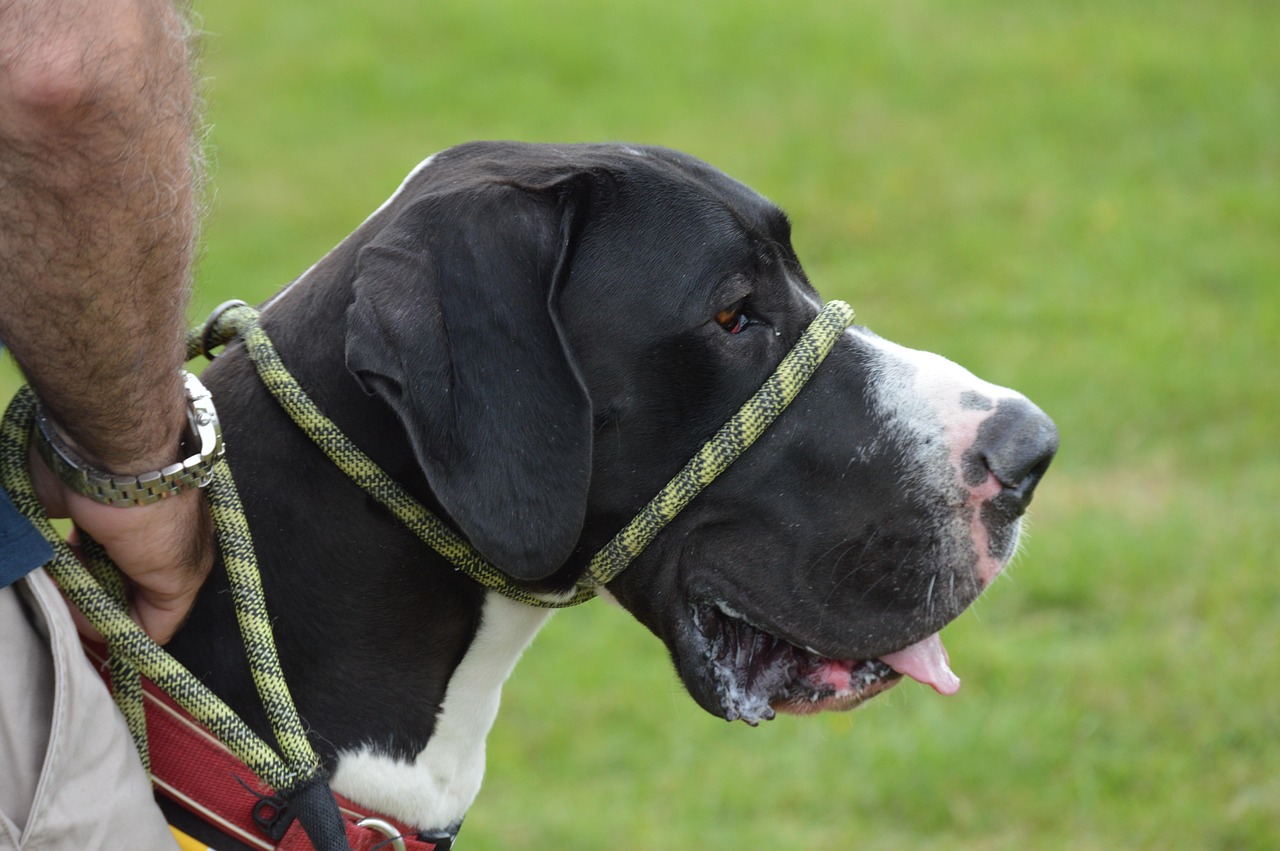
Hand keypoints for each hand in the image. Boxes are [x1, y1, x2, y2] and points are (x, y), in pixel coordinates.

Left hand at [28, 442, 213, 643]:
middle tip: (72, 601)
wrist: (111, 451)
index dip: (124, 630)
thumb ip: (162, 618)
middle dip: (94, 606)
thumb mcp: (177, 577)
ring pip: (85, 580)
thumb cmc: (154, 516)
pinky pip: (59, 557)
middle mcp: (147, 549)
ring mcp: (108, 533)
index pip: (152, 617)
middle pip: (116, 598)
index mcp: (181, 561)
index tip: (98, 628)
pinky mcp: (75, 516)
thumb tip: (128, 638)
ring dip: (70, 586)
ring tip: (58, 578)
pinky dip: (52, 565)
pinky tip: (50, 561)